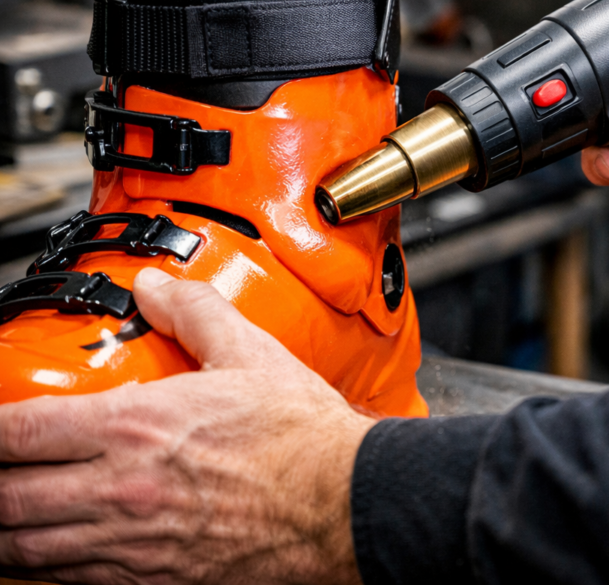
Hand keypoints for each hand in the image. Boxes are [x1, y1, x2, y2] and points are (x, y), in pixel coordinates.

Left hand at [0, 269, 373, 584]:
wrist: (342, 501)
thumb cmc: (298, 435)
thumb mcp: (248, 353)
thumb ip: (193, 312)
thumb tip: (155, 287)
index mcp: (138, 426)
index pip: (21, 430)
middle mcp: (121, 490)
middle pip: (7, 497)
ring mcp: (132, 544)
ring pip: (26, 547)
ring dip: (4, 528)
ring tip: (5, 508)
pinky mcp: (153, 581)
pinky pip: (69, 581)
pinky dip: (42, 565)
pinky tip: (47, 550)